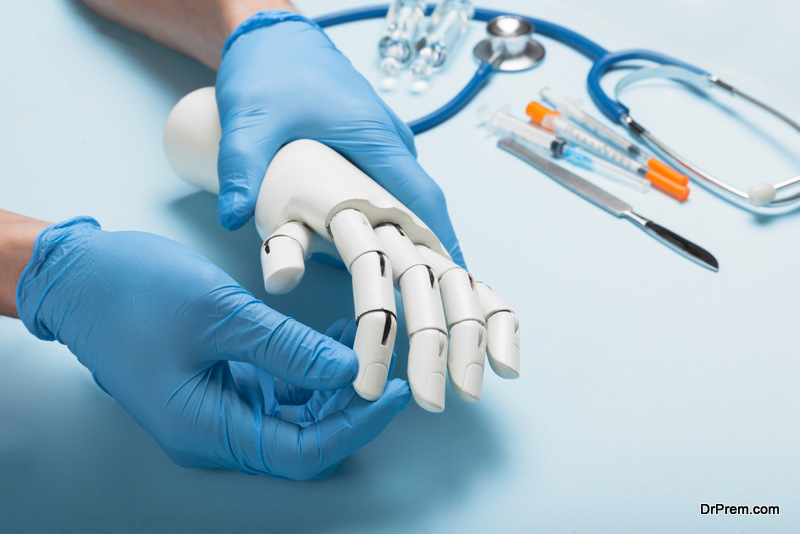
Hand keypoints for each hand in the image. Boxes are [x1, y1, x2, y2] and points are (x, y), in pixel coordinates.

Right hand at [16, 217, 409, 479]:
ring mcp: (218, 408)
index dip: (356, 427)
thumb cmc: (133, 293)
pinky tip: (331, 335)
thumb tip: (350, 370)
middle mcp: (214, 430)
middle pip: (303, 438)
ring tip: (362, 338)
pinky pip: (278, 390)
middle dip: (350, 404)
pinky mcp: (221, 383)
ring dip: (333, 384)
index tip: (394, 392)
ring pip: (295, 415)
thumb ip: (287, 348)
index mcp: (207, 429)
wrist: (79, 276)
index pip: (302, 452)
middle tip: (386, 361)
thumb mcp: (220, 315)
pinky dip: (309, 368)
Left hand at [215, 10, 464, 266]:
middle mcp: (389, 141)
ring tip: (372, 271)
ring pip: (398, 196)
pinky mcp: (365, 143)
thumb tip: (236, 219)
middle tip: (398, 288)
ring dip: (391, 233)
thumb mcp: (250, 119)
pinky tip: (354, 235)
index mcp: (377, 137)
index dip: (440, 239)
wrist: (271, 34)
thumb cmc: (270, 68)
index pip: (423, 197)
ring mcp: (380, 141)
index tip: (451, 275)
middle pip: (414, 205)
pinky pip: (382, 185)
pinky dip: (376, 213)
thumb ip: (241, 168)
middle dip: (413, 249)